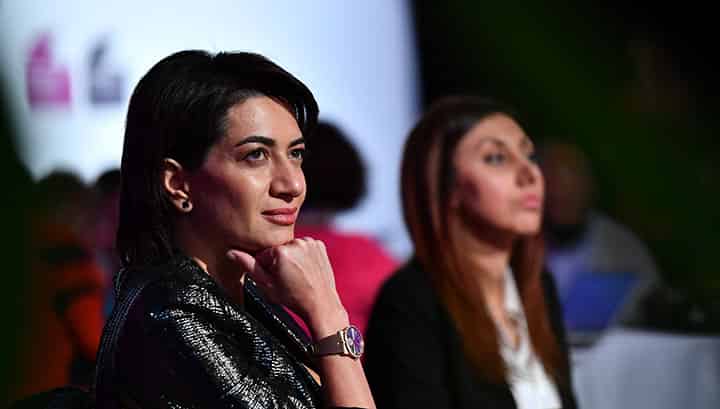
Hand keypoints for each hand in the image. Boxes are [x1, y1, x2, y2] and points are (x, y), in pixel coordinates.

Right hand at [226, 238, 346, 335]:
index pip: (263, 254)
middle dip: (278, 261)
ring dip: (291, 257)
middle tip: (286, 278)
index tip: (275, 279)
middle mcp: (296, 242)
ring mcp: (310, 243)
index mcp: (281, 251)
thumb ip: (249, 266)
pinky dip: (303, 255)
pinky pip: (304, 246)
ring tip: (297, 275)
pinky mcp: (319, 245)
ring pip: (291, 247)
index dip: (266, 268)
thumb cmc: (293, 298)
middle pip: (278, 249)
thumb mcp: (266, 285)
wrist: (321, 305)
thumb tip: (232, 253)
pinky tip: (305, 270)